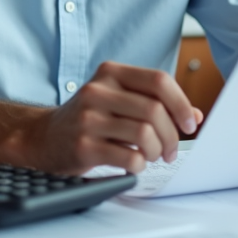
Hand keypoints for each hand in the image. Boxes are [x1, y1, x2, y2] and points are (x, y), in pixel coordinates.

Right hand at [23, 61, 202, 174]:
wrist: (43, 137)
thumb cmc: (89, 119)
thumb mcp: (119, 101)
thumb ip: (155, 104)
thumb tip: (194, 116)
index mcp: (110, 73)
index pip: (159, 80)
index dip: (181, 103)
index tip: (189, 124)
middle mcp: (98, 91)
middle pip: (154, 110)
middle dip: (171, 136)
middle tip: (170, 150)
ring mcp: (88, 118)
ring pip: (144, 133)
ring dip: (156, 151)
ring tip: (151, 156)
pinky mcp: (83, 145)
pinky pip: (129, 156)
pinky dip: (139, 164)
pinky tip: (134, 163)